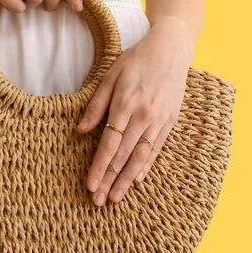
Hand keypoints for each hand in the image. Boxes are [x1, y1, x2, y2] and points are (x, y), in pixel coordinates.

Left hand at [75, 17, 195, 205]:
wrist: (171, 51)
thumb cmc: (136, 60)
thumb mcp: (110, 76)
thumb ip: (96, 105)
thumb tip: (80, 131)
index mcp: (125, 104)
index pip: (109, 144)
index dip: (99, 167)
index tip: (90, 186)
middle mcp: (143, 116)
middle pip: (123, 155)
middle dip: (110, 179)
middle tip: (99, 201)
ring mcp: (159, 121)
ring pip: (141, 157)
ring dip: (127, 179)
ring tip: (116, 197)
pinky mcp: (170, 122)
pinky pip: (156, 149)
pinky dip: (146, 165)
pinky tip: (137, 179)